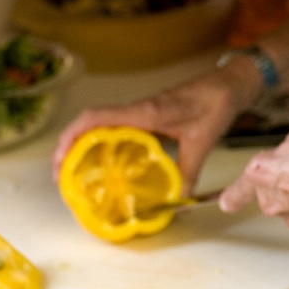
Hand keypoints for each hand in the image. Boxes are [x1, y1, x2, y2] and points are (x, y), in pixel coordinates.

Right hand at [52, 60, 261, 192]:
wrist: (228, 85)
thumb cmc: (215, 104)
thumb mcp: (202, 143)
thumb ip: (188, 173)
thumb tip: (178, 203)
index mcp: (145, 111)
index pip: (97, 117)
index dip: (73, 135)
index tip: (60, 158)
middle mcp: (138, 109)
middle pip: (90, 121)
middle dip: (69, 144)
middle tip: (61, 174)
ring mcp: (141, 110)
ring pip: (100, 122)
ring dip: (82, 142)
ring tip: (73, 169)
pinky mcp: (147, 114)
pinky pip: (115, 125)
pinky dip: (101, 140)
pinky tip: (103, 160)